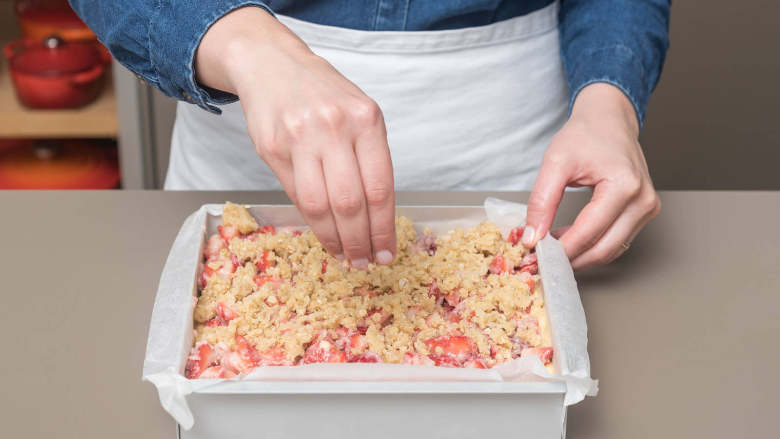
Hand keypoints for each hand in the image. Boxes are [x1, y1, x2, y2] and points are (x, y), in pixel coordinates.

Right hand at [195, 7, 395, 268]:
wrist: (272, 65)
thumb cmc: (322, 94)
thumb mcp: (358, 114)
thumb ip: (368, 158)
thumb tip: (377, 217)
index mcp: (366, 119)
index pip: (380, 187)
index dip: (384, 228)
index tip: (387, 252)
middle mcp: (334, 127)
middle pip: (351, 202)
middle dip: (361, 241)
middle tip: (365, 262)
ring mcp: (301, 138)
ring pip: (321, 206)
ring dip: (335, 240)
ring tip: (345, 255)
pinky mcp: (273, 148)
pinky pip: (296, 196)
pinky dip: (313, 223)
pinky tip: (324, 234)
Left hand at [523, 83, 660, 269]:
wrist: (609, 120)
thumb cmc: (586, 135)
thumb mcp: (555, 162)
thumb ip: (542, 201)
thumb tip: (532, 236)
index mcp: (625, 186)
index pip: (588, 232)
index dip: (560, 249)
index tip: (536, 254)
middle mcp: (643, 201)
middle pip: (603, 249)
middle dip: (570, 259)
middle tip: (542, 259)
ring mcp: (648, 209)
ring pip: (611, 251)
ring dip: (581, 256)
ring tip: (553, 249)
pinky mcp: (645, 213)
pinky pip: (617, 241)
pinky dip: (593, 247)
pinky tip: (570, 241)